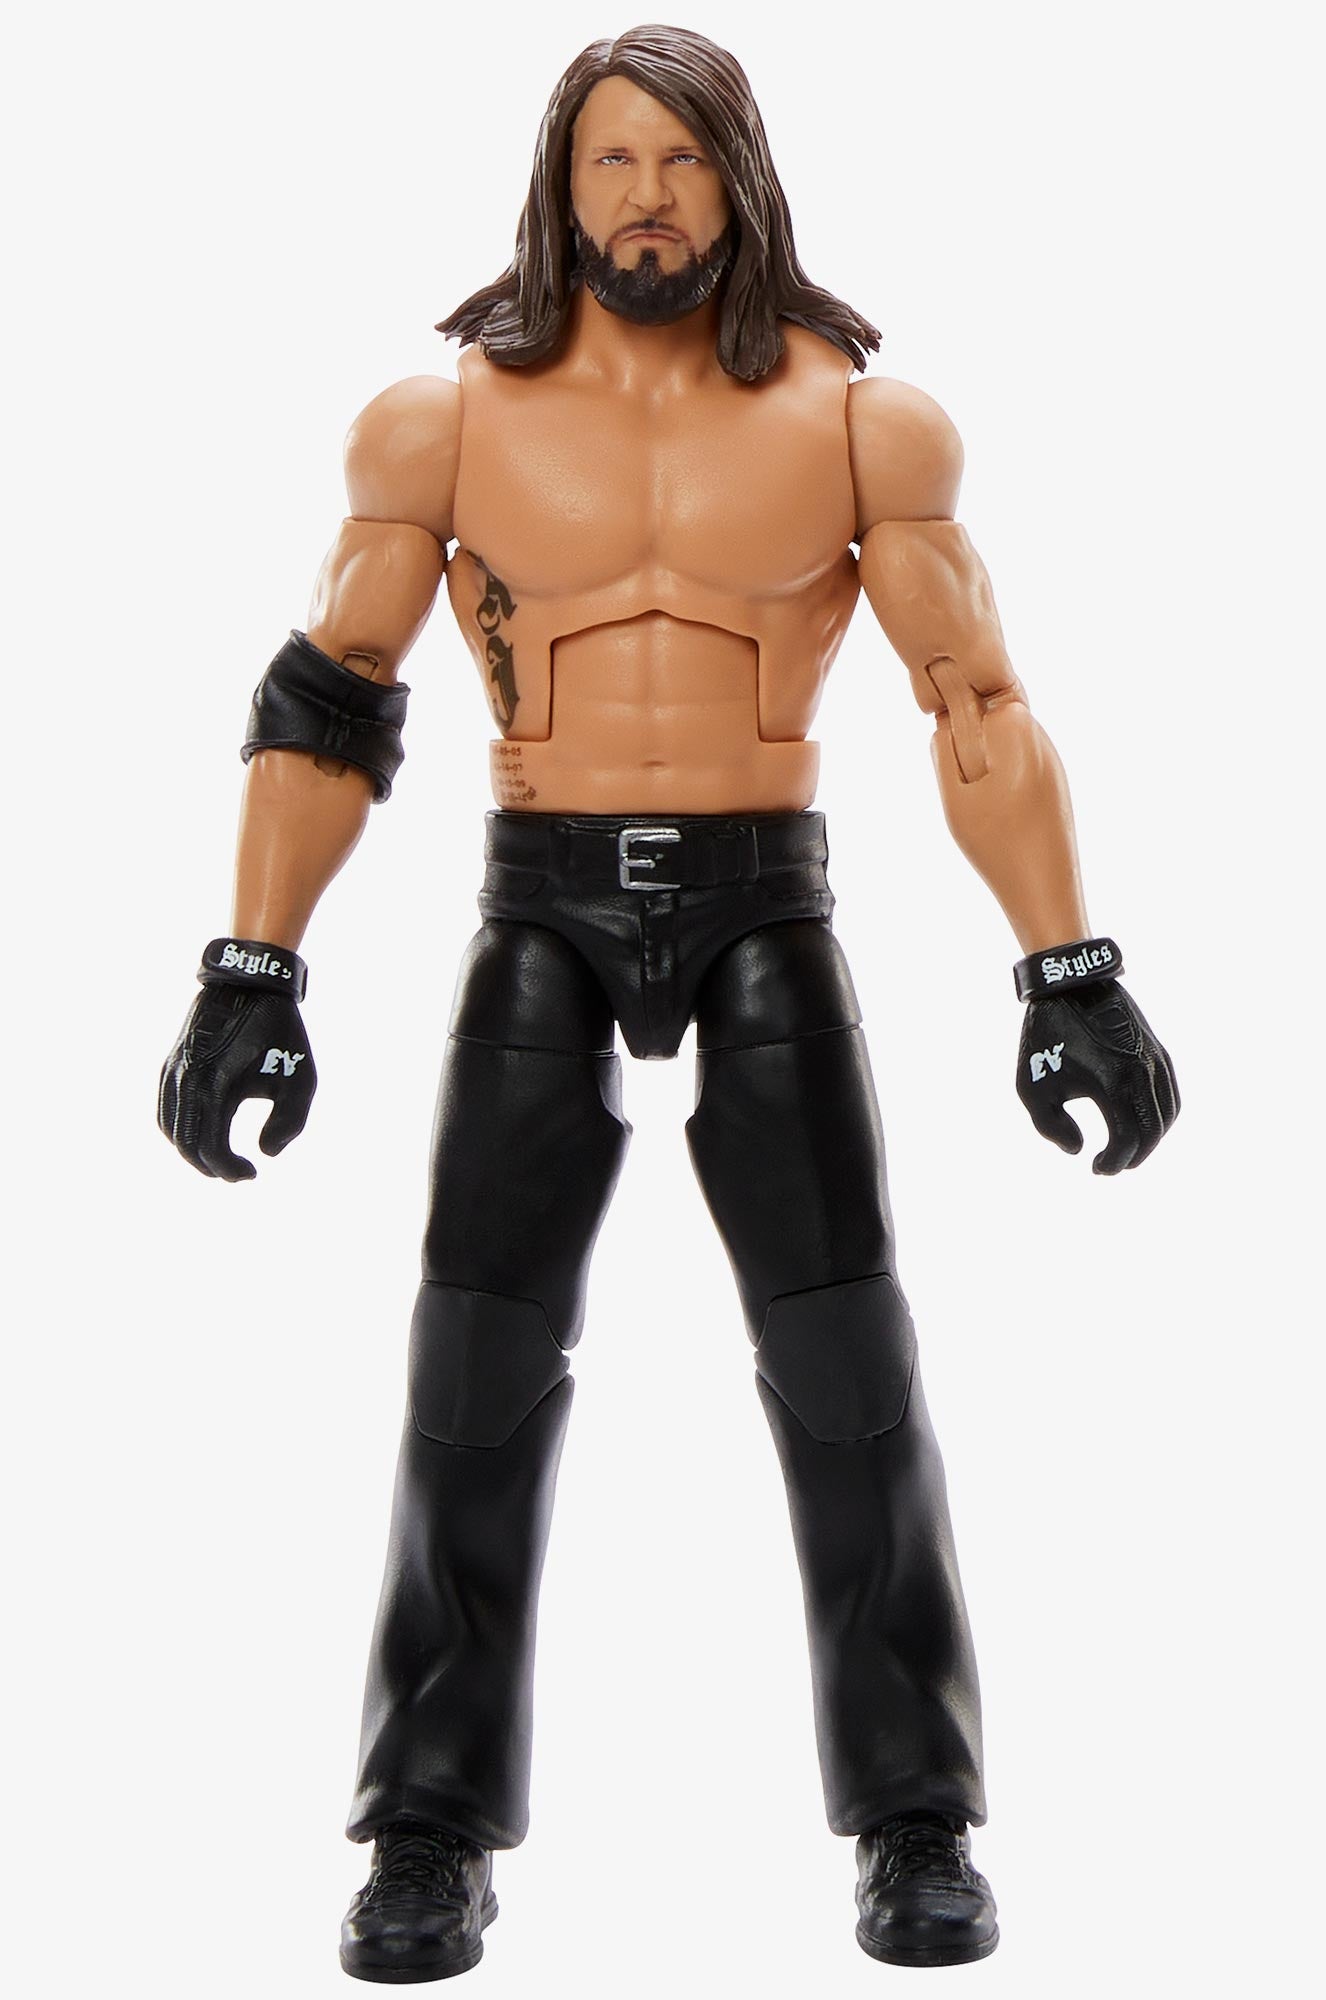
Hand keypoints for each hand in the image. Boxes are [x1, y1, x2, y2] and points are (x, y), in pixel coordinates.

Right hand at [158, 983, 316, 1180]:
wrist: (250, 983)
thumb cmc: (280, 1031)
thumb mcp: (300, 1078)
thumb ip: (289, 1123)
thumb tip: (266, 1152)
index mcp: (215, 1086)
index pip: (211, 1148)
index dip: (230, 1170)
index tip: (252, 1173)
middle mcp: (186, 1080)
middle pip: (185, 1144)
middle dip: (210, 1167)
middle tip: (237, 1173)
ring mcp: (174, 1070)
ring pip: (169, 1127)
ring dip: (192, 1150)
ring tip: (221, 1158)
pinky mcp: (172, 1062)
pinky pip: (166, 1107)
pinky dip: (180, 1129)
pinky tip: (205, 1132)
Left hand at [1017, 982, 1177, 1174]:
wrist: (1068, 985)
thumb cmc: (1045, 1037)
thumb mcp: (1032, 1086)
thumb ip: (1051, 1127)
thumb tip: (1078, 1148)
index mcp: (1112, 1083)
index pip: (1127, 1140)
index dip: (1113, 1163)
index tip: (1095, 1168)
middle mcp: (1141, 1072)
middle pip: (1153, 1132)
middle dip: (1134, 1157)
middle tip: (1112, 1165)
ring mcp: (1153, 1059)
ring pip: (1168, 1114)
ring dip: (1150, 1138)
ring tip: (1126, 1148)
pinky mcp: (1157, 1049)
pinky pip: (1170, 1093)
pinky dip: (1161, 1116)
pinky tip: (1140, 1122)